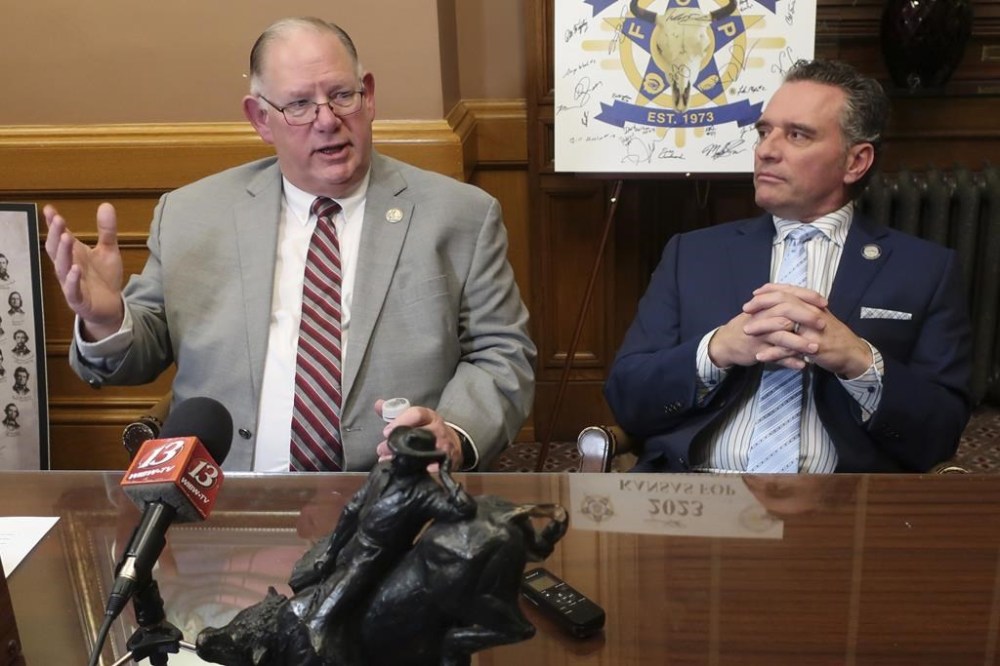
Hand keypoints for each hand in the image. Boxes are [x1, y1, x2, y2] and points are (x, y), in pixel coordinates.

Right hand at [43, 203, 124, 340]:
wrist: (111, 307)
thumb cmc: (104, 278)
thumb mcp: (108, 251)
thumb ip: (107, 230)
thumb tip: (106, 205)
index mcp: (73, 255)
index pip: (60, 237)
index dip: (54, 224)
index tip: (50, 209)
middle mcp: (68, 268)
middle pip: (56, 251)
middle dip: (56, 235)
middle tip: (58, 220)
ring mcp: (72, 284)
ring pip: (62, 268)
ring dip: (63, 253)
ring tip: (66, 238)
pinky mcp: (79, 300)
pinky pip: (73, 290)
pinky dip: (73, 280)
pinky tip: (76, 269)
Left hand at [374, 400, 463, 469]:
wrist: (452, 443)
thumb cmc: (429, 429)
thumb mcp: (415, 417)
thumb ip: (394, 412)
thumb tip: (378, 404)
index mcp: (429, 416)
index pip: (417, 414)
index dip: (400, 421)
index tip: (386, 431)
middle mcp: (437, 430)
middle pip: (418, 434)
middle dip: (397, 443)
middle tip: (382, 449)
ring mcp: (443, 446)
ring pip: (423, 452)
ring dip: (403, 458)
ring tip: (388, 461)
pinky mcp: (445, 461)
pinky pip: (432, 467)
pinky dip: (418, 471)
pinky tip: (407, 473)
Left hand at [745, 284, 871, 375]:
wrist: (852, 353)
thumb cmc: (833, 335)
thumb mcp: (819, 316)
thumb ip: (803, 308)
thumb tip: (785, 300)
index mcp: (812, 305)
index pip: (788, 291)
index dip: (770, 291)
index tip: (754, 294)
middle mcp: (812, 313)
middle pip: (783, 303)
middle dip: (761, 305)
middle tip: (745, 309)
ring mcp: (812, 330)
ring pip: (783, 324)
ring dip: (762, 326)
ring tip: (746, 331)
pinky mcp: (812, 348)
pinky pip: (788, 349)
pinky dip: (772, 353)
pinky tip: (760, 356)